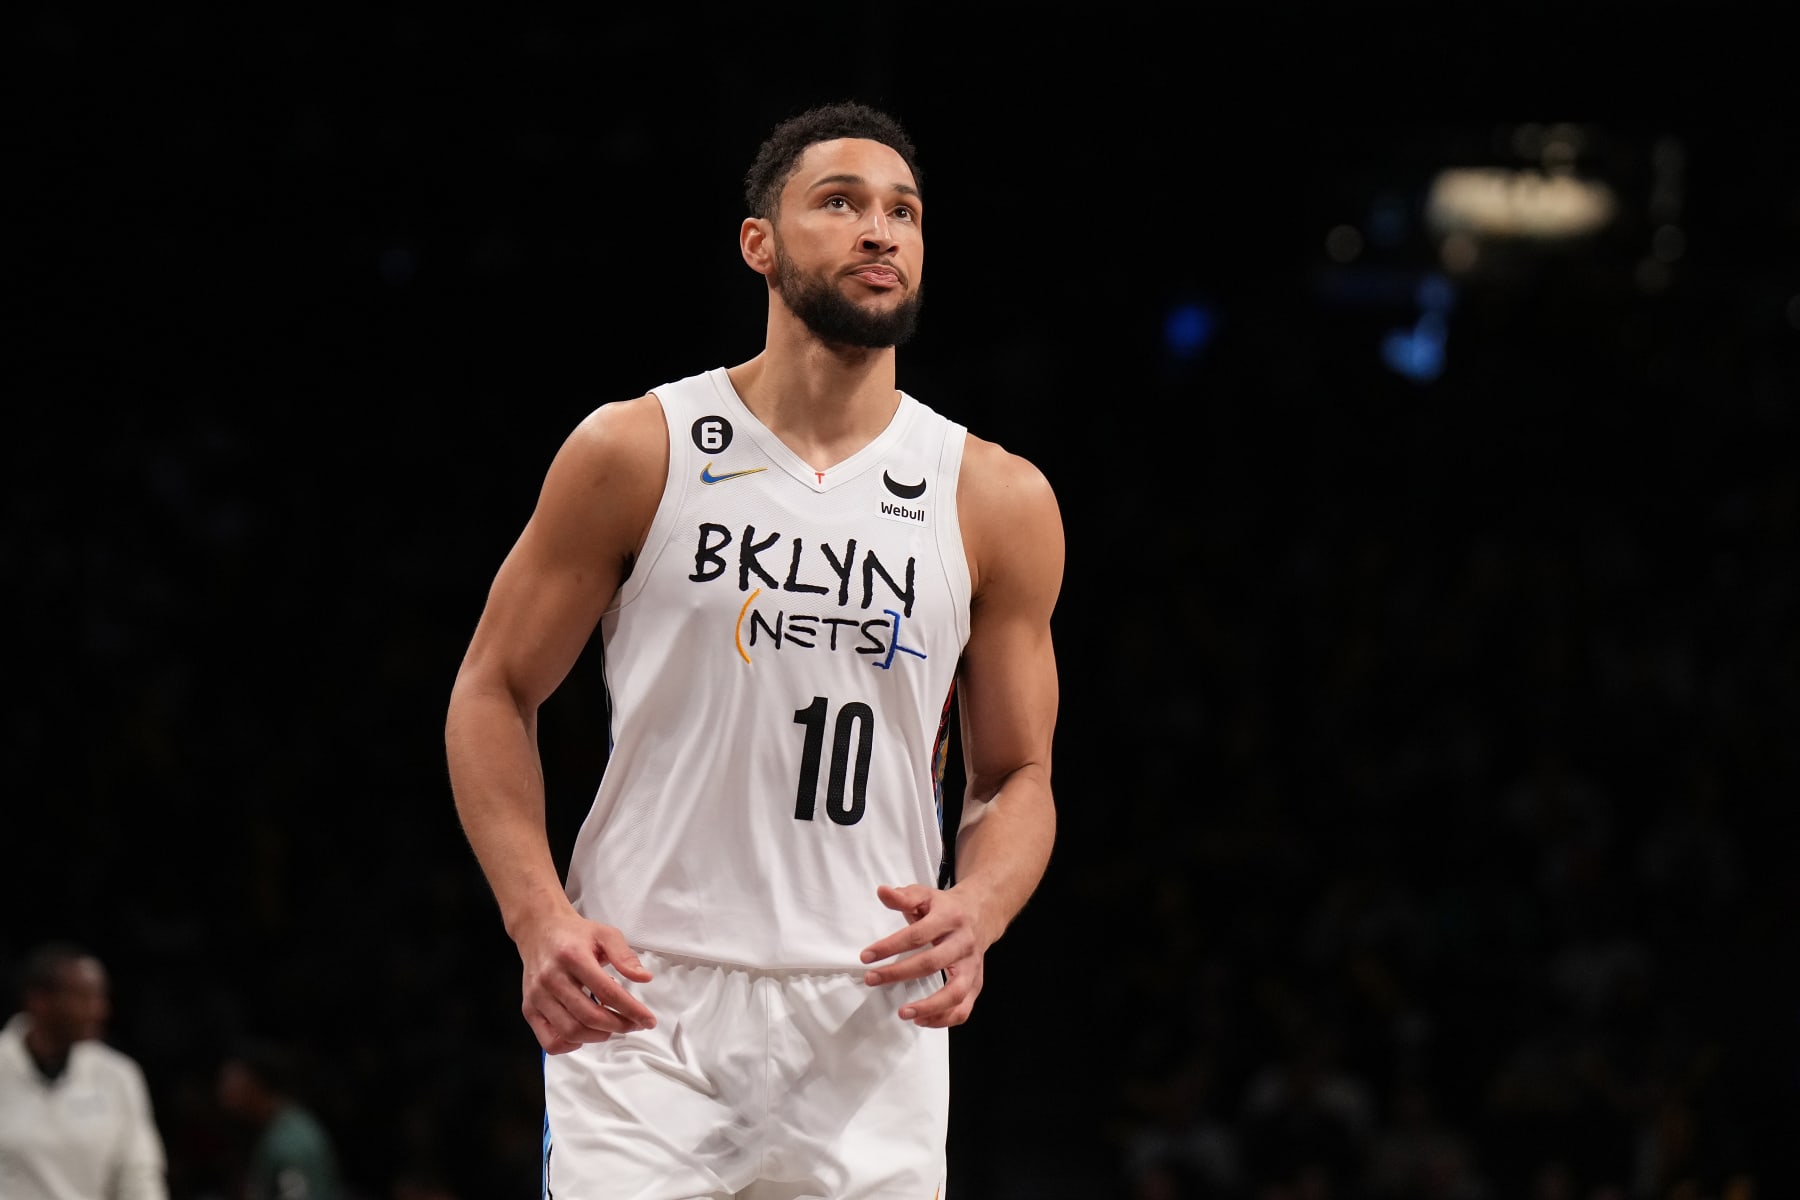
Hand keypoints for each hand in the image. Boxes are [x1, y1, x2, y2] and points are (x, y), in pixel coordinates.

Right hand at [516, 908, 655, 1053]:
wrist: (539, 931)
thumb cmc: (574, 935)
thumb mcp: (605, 934)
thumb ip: (625, 956)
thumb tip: (644, 978)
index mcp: (572, 956)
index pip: (607, 992)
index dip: (631, 1010)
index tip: (648, 1020)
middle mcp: (551, 978)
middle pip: (589, 1016)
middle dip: (618, 1025)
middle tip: (633, 1024)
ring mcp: (537, 996)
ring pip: (571, 1031)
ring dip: (598, 1036)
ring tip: (611, 1026)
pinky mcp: (529, 1009)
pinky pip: (549, 1041)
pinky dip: (571, 1045)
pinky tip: (584, 1033)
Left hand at [859, 883, 987, 1027]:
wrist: (982, 914)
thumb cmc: (946, 908)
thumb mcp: (925, 895)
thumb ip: (904, 896)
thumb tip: (882, 892)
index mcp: (949, 918)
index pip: (917, 934)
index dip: (890, 946)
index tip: (866, 957)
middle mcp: (963, 943)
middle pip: (932, 963)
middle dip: (899, 973)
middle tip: (871, 979)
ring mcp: (972, 966)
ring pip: (956, 992)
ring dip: (929, 1007)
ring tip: (903, 1013)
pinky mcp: (976, 983)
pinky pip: (964, 1008)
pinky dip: (944, 1019)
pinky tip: (921, 1020)